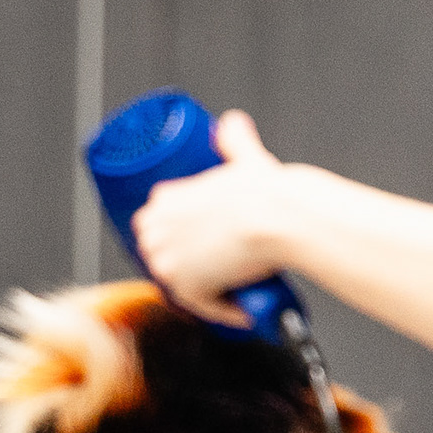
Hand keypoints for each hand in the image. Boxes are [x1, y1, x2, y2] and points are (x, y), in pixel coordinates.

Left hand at [129, 107, 308, 325]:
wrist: (276, 217)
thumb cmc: (263, 192)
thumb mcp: (243, 158)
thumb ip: (237, 139)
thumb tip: (235, 123)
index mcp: (163, 199)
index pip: (156, 224)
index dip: (180, 238)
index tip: (205, 245)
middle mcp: (156, 230)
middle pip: (165, 257)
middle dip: (190, 265)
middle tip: (224, 267)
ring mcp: (166, 260)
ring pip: (182, 284)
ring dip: (206, 290)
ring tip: (236, 286)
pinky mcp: (184, 287)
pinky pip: (201, 306)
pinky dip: (222, 310)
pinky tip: (241, 306)